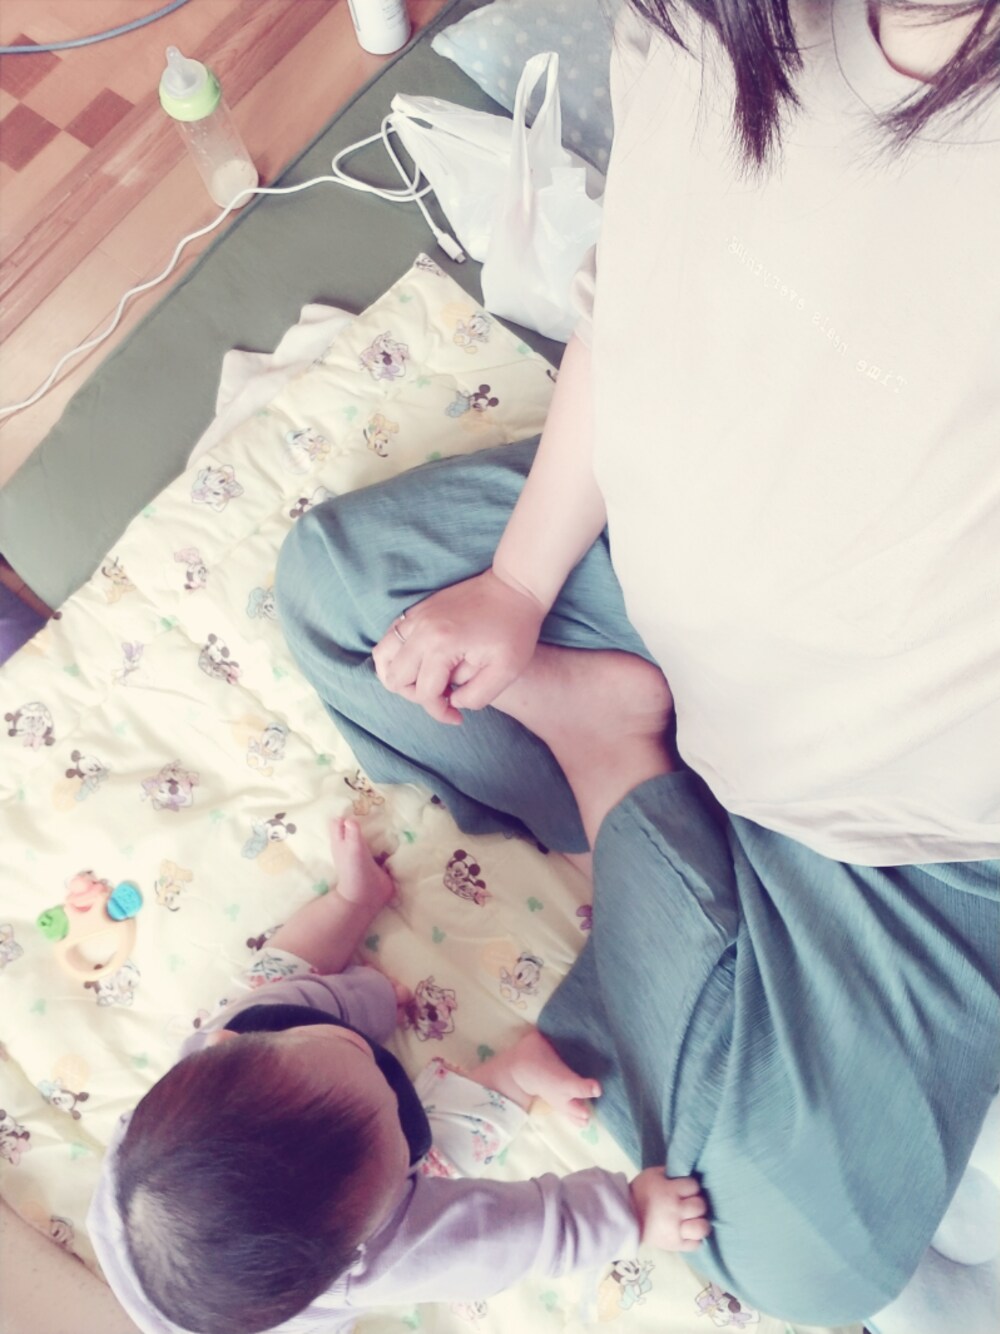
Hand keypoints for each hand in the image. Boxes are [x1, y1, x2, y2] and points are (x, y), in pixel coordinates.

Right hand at [372, 568, 545, 724]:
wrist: (514, 586)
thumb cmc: (514, 628)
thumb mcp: (506, 671)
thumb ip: (476, 696)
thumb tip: (452, 700)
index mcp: (441, 644)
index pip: (424, 693)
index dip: (439, 712)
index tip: (457, 717)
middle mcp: (421, 629)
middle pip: (395, 678)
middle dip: (417, 696)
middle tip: (443, 696)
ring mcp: (416, 616)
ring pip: (382, 655)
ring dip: (399, 676)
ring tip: (424, 682)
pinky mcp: (417, 609)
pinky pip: (390, 637)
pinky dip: (397, 655)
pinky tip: (421, 663)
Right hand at [629, 1167, 711, 1251]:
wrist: (626, 1217)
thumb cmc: (640, 1192)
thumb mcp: (652, 1174)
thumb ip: (670, 1172)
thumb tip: (685, 1171)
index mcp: (669, 1191)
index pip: (694, 1185)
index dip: (691, 1187)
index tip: (685, 1189)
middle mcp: (675, 1210)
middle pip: (700, 1205)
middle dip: (697, 1203)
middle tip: (689, 1204)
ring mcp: (676, 1229)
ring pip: (702, 1227)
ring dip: (700, 1222)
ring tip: (694, 1220)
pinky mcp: (674, 1244)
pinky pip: (695, 1244)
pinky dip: (695, 1238)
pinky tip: (689, 1232)